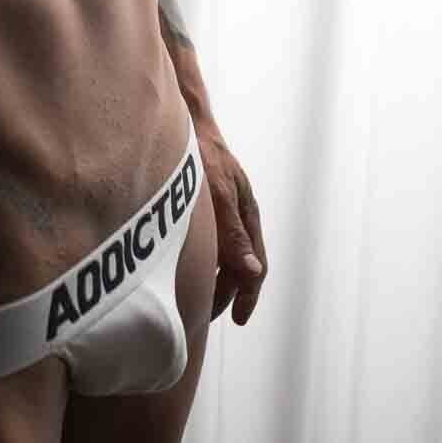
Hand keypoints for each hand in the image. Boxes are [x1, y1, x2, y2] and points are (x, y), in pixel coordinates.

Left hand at [194, 116, 265, 324]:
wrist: (187, 123)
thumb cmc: (204, 156)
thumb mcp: (220, 196)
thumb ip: (234, 235)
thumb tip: (253, 274)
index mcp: (248, 215)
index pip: (255, 267)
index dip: (248, 295)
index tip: (239, 319)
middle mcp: (239, 215)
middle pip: (240, 266)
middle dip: (228, 293)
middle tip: (208, 315)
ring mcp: (225, 210)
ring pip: (225, 255)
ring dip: (215, 279)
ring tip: (196, 297)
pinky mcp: (210, 205)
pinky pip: (212, 242)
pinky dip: (204, 260)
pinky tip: (186, 266)